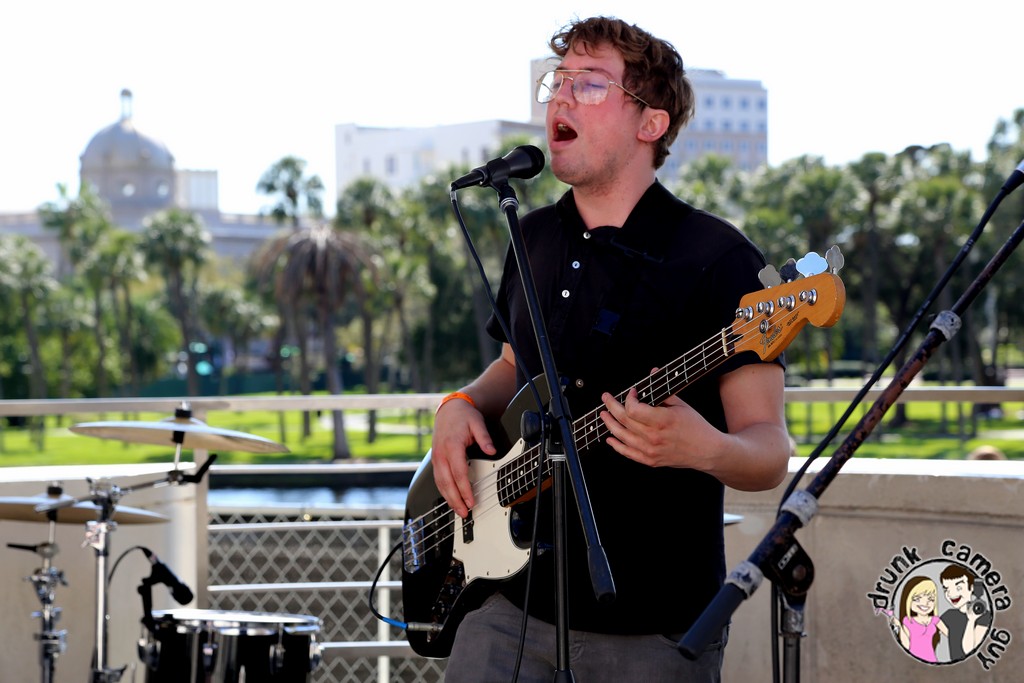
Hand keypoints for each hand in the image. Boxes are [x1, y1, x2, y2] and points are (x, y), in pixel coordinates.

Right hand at [431, 398, 495, 518]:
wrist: (450, 410)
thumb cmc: (464, 417)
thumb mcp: (477, 423)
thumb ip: (484, 437)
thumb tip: (492, 450)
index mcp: (452, 446)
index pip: (458, 473)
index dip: (465, 489)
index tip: (471, 501)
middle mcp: (441, 454)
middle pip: (447, 482)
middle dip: (455, 500)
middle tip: (464, 513)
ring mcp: (436, 458)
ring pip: (440, 483)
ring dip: (448, 498)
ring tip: (458, 510)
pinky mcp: (436, 460)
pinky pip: (438, 479)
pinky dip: (444, 491)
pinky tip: (451, 499)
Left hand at [599, 385, 716, 468]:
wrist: (707, 451)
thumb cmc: (697, 428)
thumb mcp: (682, 405)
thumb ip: (663, 390)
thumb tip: (653, 373)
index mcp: (662, 421)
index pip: (633, 409)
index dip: (628, 398)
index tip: (632, 393)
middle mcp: (653, 437)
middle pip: (624, 420)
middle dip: (612, 406)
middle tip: (606, 398)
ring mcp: (650, 450)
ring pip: (622, 436)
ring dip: (609, 423)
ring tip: (604, 415)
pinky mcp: (650, 460)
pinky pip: (628, 453)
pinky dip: (616, 445)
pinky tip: (610, 438)